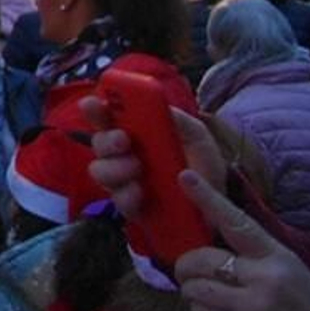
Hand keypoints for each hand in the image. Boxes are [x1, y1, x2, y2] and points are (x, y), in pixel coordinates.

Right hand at [82, 97, 226, 219]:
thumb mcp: (198, 138)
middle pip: (97, 142)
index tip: (93, 103)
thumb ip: (182, 121)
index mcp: (133, 132)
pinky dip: (127, 194)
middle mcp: (121, 155)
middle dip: (105, 139)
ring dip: (114, 167)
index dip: (94, 108)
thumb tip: (163, 107)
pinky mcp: (130, 206)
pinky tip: (140, 192)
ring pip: (99, 170)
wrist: (216, 207)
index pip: (105, 116)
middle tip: (123, 140)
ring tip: (137, 168)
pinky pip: (117, 199)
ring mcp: (123, 181)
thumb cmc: (201, 167)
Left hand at [174, 170, 309, 310]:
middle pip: (202, 260)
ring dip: (192, 289)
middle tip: (186, 268)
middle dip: (186, 265)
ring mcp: (255, 308)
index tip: (186, 177)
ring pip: (197, 289)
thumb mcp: (285, 265)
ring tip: (204, 289)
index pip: (236, 223)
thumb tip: (207, 226)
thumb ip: (251, 249)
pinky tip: (217, 308)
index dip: (209, 199)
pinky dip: (201, 309)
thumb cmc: (302, 297)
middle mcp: (265, 280)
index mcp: (276, 256)